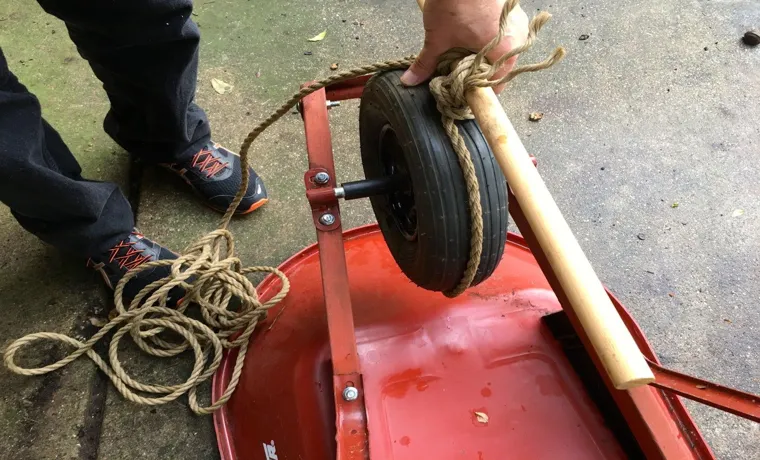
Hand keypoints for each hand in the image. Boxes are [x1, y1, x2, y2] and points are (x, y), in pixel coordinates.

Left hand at [401, 0, 528, 92]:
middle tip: (456, 65)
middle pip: (496, 69)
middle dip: (476, 70)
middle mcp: (518, 41)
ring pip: (500, 50)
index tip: (460, 89)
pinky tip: (472, 29)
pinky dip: (488, 36)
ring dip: (482, 52)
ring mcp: (519, 24)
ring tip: (463, 44)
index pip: (493, 87)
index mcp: (504, 54)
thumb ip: (426, 63)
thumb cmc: (454, 2)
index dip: (474, 91)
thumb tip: (410, 80)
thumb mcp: (437, 38)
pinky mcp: (514, 11)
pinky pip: (503, 33)